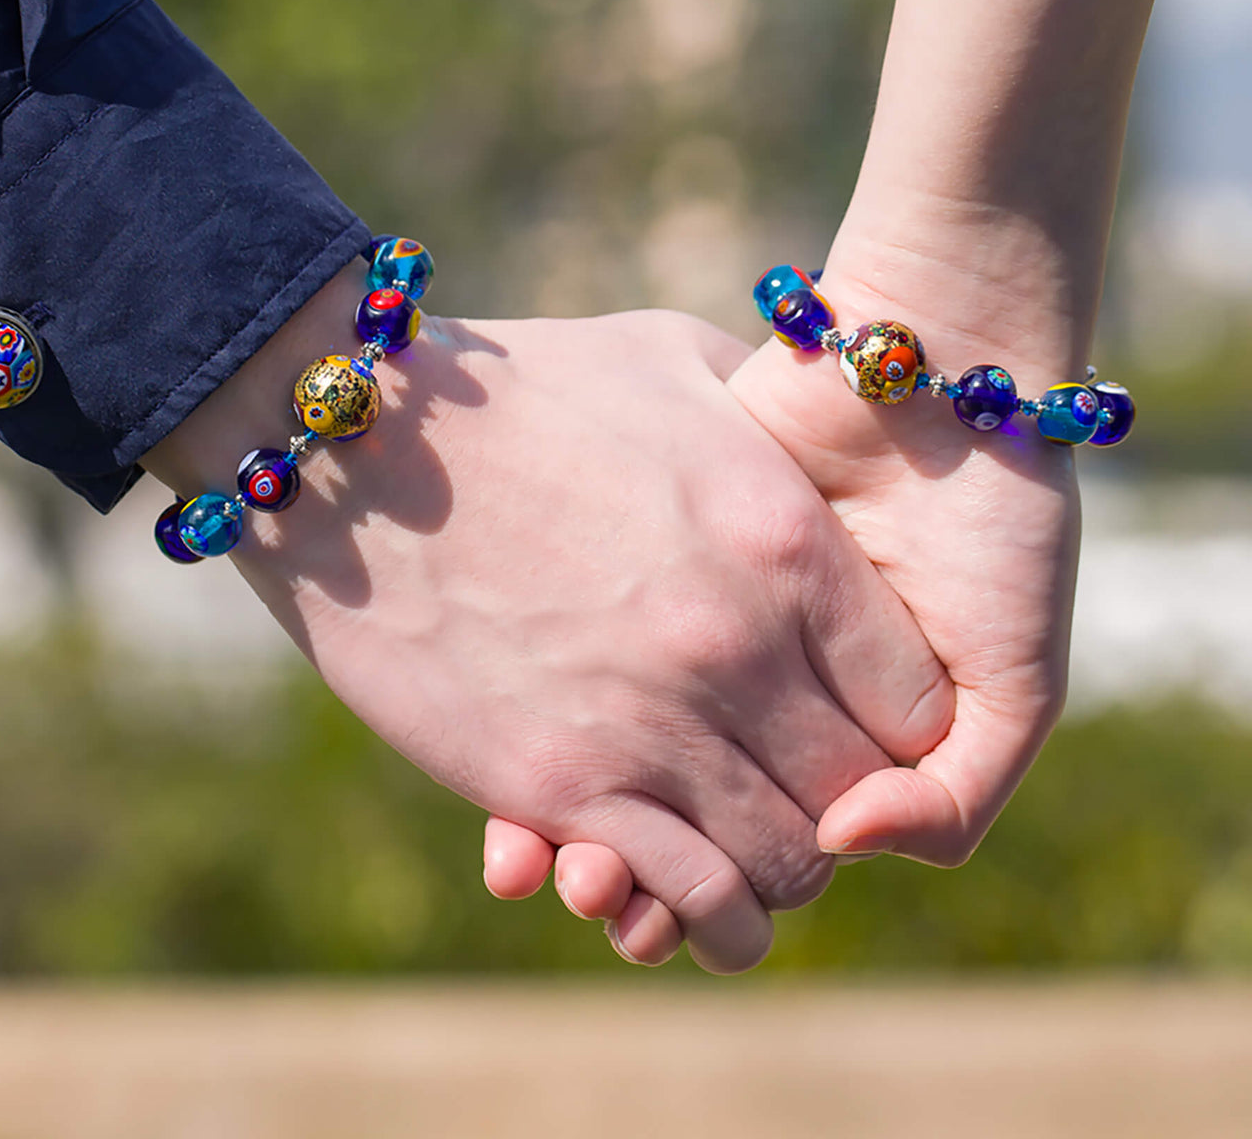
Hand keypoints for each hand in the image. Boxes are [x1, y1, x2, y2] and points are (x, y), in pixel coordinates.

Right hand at [144, 260, 953, 972]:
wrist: (355, 448)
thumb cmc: (512, 390)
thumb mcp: (665, 360)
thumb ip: (759, 407)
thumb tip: (798, 421)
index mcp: (787, 540)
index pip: (921, 701)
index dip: (902, 728)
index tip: (855, 723)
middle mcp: (742, 643)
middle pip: (864, 790)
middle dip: (846, 803)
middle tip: (796, 787)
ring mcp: (654, 720)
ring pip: (789, 861)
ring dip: (780, 869)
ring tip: (742, 845)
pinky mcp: (560, 783)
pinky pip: (691, 895)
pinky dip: (709, 916)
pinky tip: (683, 896)